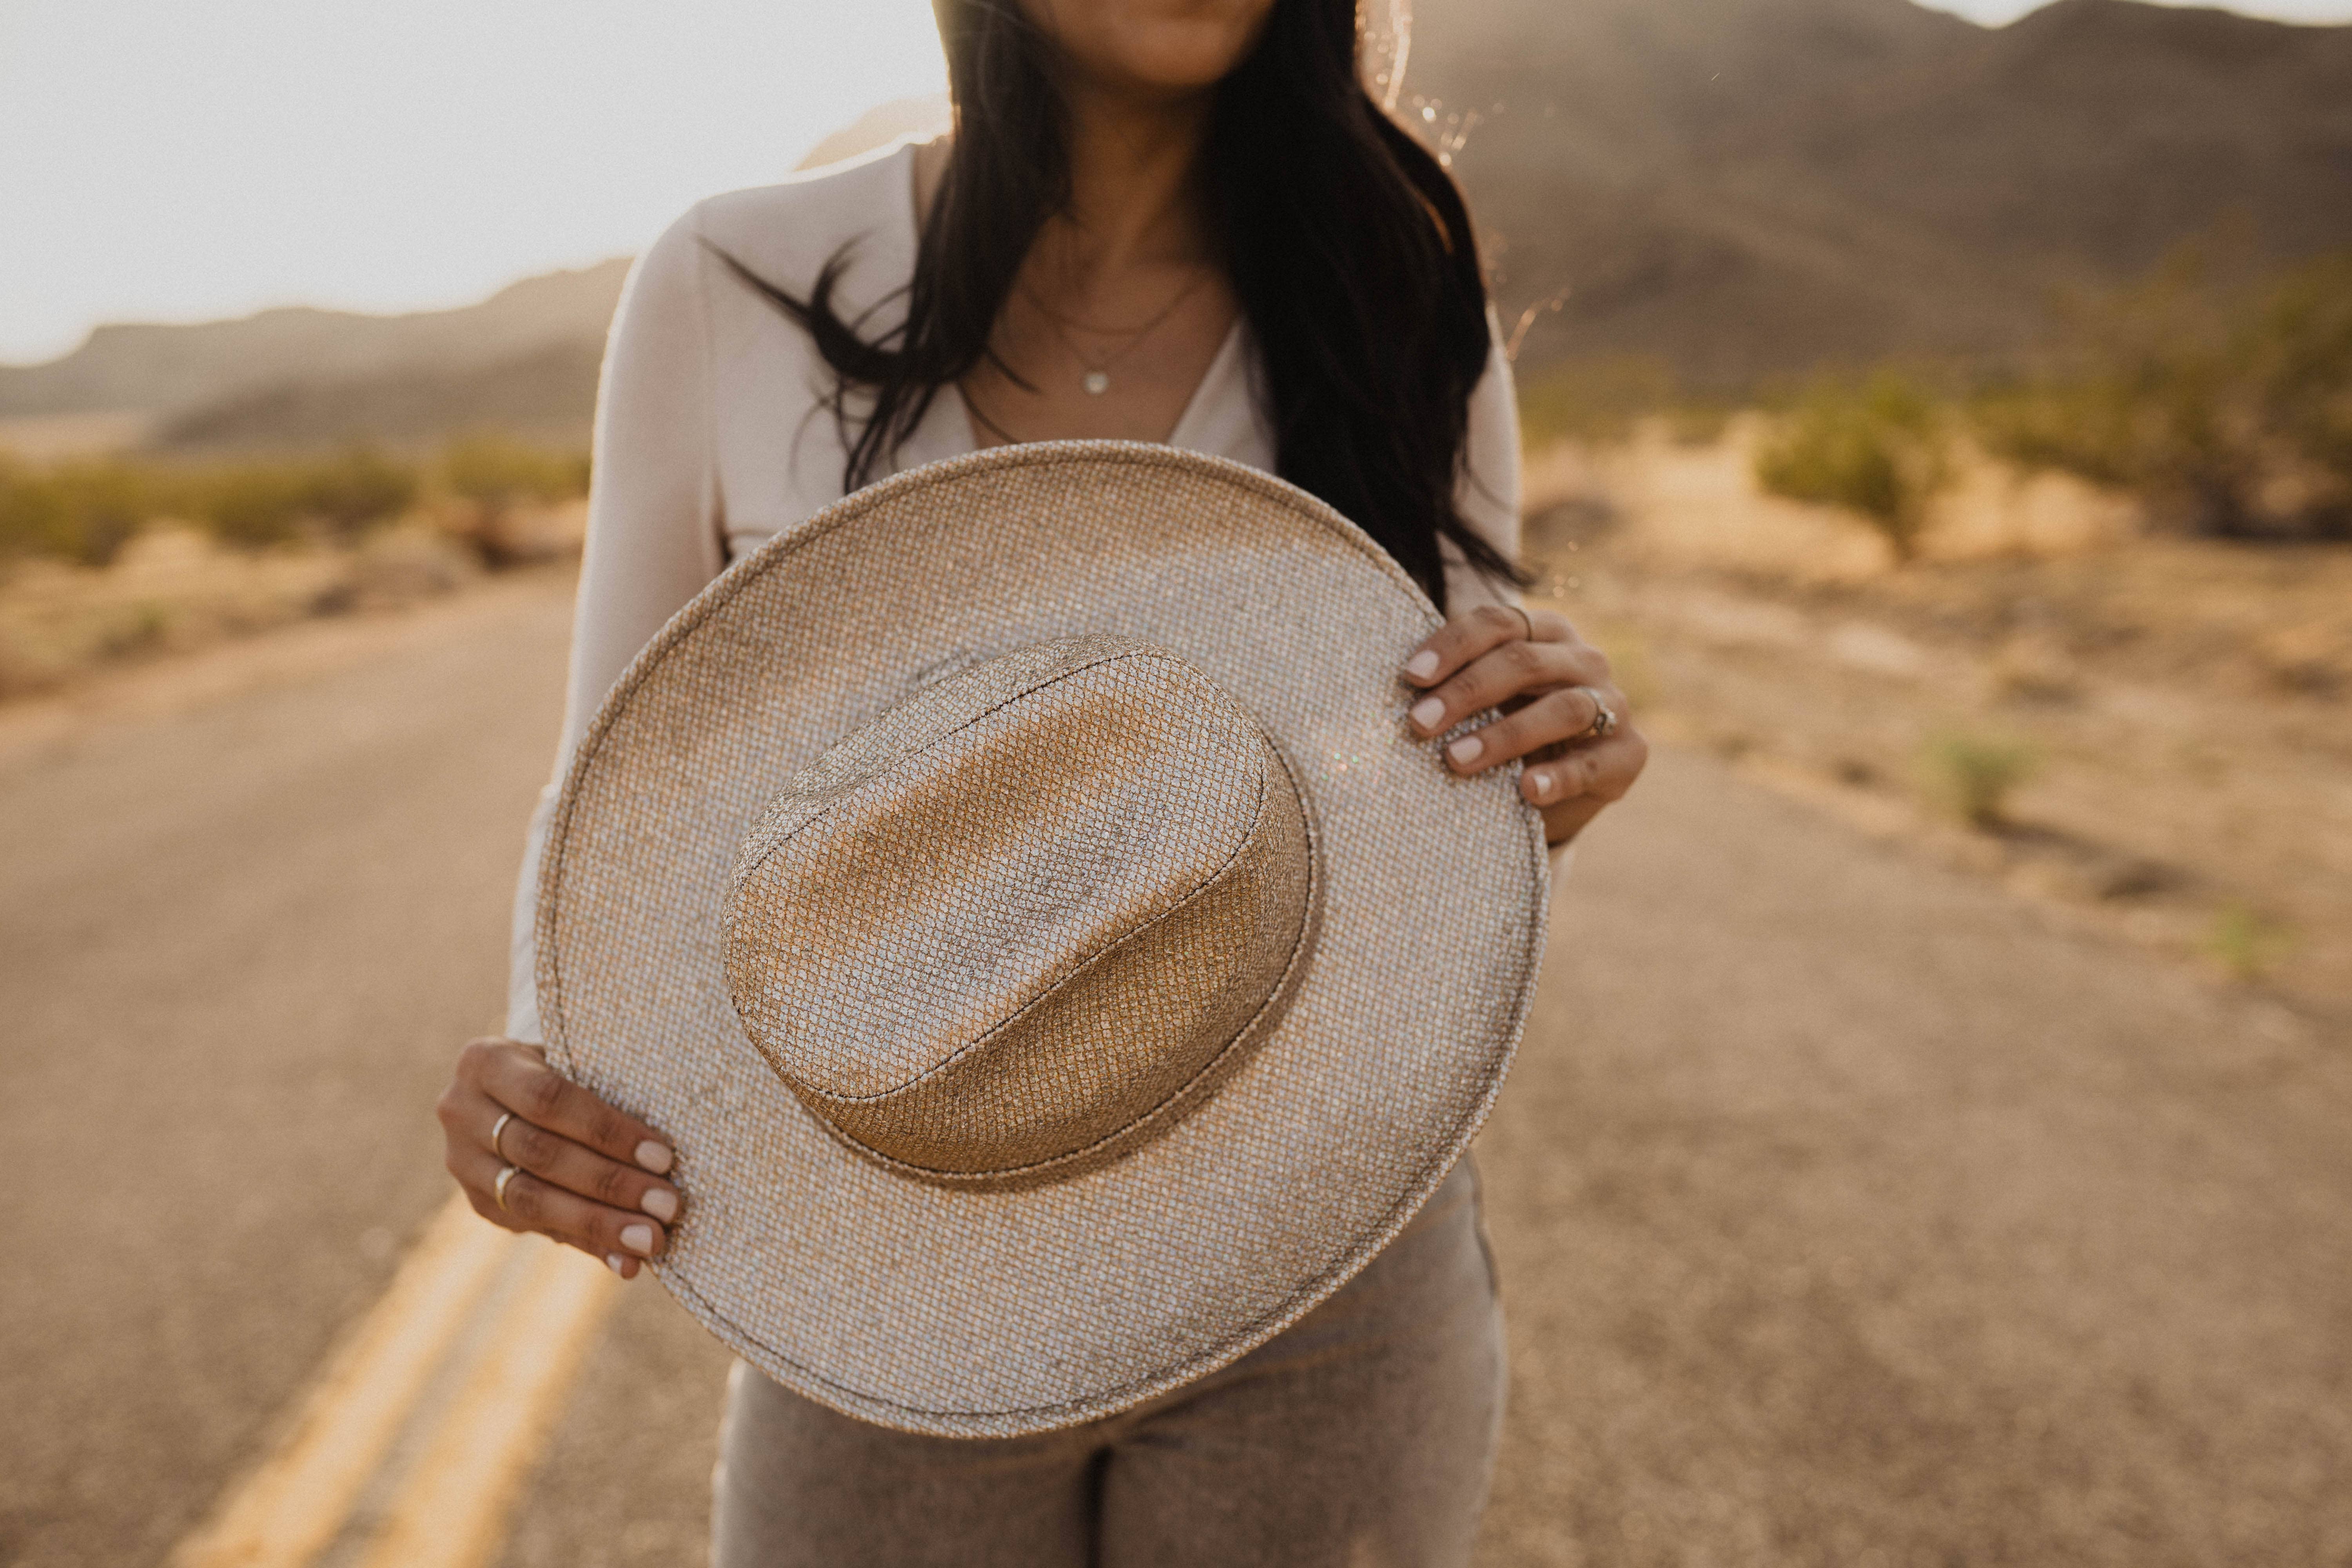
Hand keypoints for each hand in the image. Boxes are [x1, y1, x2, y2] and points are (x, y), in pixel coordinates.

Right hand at [436, 1038, 681, 1279]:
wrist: (511, 1087)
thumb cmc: (564, 1066)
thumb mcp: (573, 1062)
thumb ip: (603, 1096)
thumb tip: (664, 1159)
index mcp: (485, 1062)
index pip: (549, 1100)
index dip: (606, 1130)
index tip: (663, 1156)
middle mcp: (462, 1112)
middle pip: (541, 1155)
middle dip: (610, 1184)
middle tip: (667, 1205)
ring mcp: (463, 1162)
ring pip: (531, 1200)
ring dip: (599, 1224)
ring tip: (652, 1239)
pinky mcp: (478, 1202)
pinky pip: (536, 1228)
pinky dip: (587, 1244)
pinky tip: (627, 1261)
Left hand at [1401, 603, 1648, 846]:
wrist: (1558, 786)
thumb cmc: (1508, 727)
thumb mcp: (1485, 701)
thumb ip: (1454, 684)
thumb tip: (1398, 689)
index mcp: (1545, 632)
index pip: (1499, 622)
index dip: (1453, 645)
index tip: (1410, 677)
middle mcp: (1584, 659)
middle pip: (1525, 661)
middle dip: (1466, 691)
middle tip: (1419, 724)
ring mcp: (1613, 704)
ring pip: (1563, 707)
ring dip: (1505, 735)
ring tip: (1456, 760)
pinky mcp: (1629, 753)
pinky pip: (1593, 763)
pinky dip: (1558, 776)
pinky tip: (1526, 790)